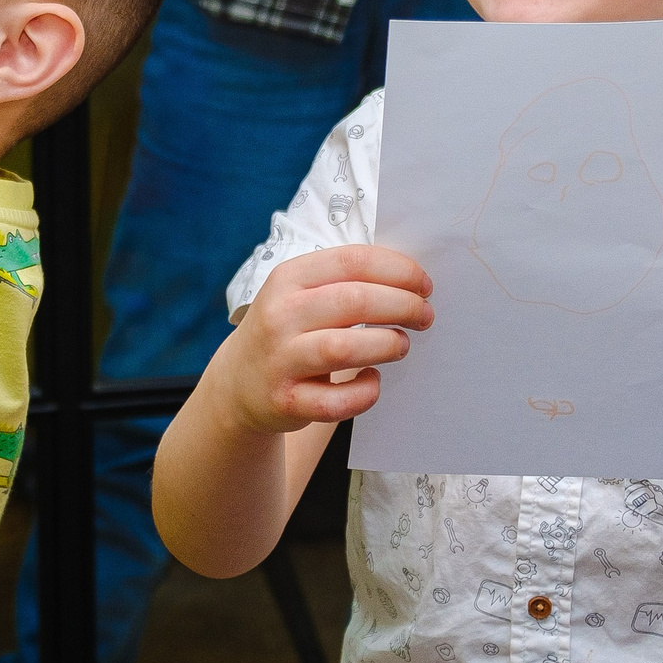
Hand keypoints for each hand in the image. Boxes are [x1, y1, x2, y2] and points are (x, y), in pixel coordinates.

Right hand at [210, 246, 433, 432]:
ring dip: (387, 345)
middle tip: (423, 316)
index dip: (399, 270)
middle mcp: (279, 315)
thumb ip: (345, 281)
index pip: (352, 261)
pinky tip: (371, 380)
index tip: (423, 285)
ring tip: (401, 345)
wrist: (239, 382)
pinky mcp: (285, 401)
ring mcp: (279, 360)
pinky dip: (365, 392)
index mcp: (287, 278)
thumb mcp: (300, 293)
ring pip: (345, 348)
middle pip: (355, 301)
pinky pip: (337, 401)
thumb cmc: (288, 331)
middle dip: (403, 306)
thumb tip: (411, 280)